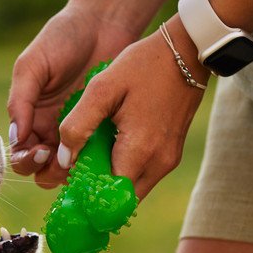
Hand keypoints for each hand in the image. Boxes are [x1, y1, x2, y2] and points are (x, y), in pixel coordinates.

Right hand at [7, 5, 140, 187]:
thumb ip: (21, 100)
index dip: (25, 160)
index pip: (20, 152)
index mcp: (29, 117)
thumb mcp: (32, 65)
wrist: (105, 21)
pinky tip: (102, 157)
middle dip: (47, 171)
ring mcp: (79, 130)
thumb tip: (16, 137)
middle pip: (42, 168)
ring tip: (82, 163)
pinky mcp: (104, 128)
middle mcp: (51, 129)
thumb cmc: (63, 37)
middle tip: (60, 160)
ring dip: (71, 172)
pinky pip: (97, 155)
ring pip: (70, 168)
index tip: (39, 151)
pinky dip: (96, 162)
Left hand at [56, 16, 208, 199]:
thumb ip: (78, 125)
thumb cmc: (144, 65)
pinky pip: (142, 177)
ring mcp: (167, 161)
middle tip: (73, 175)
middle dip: (95, 195)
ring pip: (131, 192)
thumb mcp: (102, 88)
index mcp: (138, 151)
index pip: (107, 199)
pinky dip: (122, 172)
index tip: (68, 191)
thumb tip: (63, 159)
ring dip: (108, 183)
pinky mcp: (171, 155)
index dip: (85, 199)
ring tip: (88, 160)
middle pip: (120, 202)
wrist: (188, 51)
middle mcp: (157, 164)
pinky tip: (107, 151)